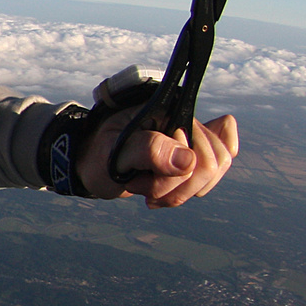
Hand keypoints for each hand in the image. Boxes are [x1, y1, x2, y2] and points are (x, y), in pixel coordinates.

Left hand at [78, 109, 238, 206]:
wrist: (90, 166)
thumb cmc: (99, 154)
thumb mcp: (115, 152)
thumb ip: (150, 151)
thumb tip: (189, 161)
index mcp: (172, 111)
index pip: (205, 148)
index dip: (176, 172)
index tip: (139, 171)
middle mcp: (187, 122)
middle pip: (214, 164)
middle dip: (176, 186)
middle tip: (139, 183)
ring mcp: (191, 141)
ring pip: (211, 176)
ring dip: (177, 193)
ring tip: (145, 188)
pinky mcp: (190, 158)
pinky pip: (207, 180)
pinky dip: (183, 194)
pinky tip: (160, 194)